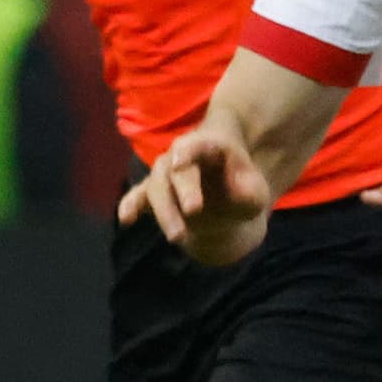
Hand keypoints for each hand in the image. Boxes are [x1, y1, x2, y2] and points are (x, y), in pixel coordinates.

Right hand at [126, 125, 275, 266]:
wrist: (226, 200)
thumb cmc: (242, 189)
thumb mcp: (255, 192)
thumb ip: (250, 192)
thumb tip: (239, 193)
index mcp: (210, 147)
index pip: (200, 144)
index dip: (188, 150)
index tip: (180, 161)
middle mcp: (181, 156)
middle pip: (176, 170)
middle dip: (183, 190)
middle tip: (194, 211)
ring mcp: (165, 174)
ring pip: (157, 187)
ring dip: (165, 212)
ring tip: (178, 237)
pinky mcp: (154, 193)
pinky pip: (138, 197)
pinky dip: (131, 206)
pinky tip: (126, 220)